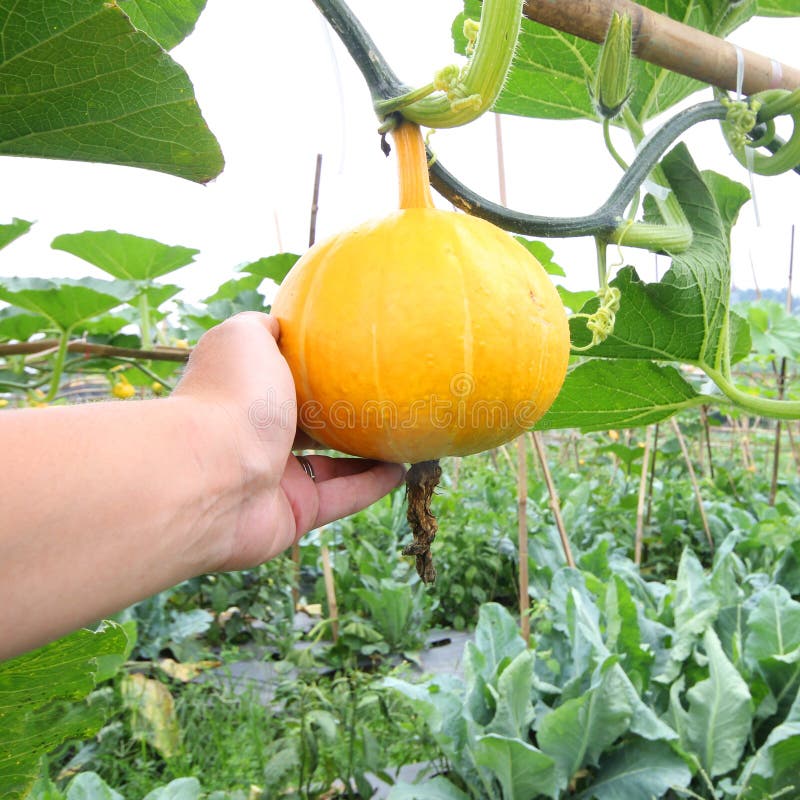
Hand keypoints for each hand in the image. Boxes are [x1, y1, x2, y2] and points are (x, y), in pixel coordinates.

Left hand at [172, 312, 405, 570]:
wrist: (213, 477)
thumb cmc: (232, 398)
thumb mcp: (245, 338)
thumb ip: (263, 326)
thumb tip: (280, 322)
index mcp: (245, 396)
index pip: (280, 382)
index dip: (311, 372)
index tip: (348, 359)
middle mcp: (257, 438)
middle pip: (308, 425)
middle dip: (341, 415)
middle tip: (383, 401)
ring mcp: (275, 478)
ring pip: (331, 465)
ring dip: (367, 453)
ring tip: (402, 436)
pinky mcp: (296, 513)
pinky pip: (343, 496)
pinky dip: (372, 485)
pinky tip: (402, 469)